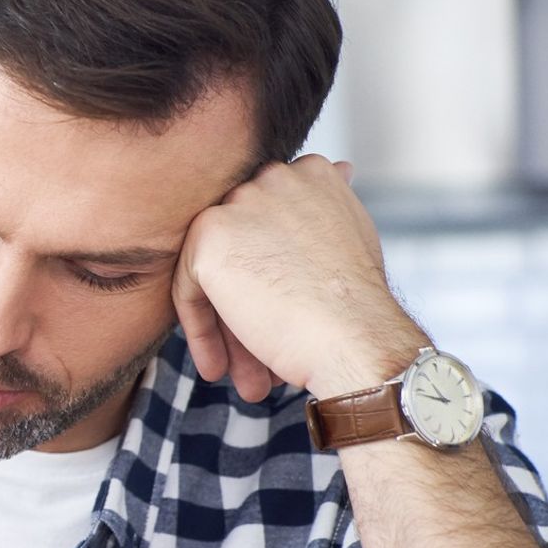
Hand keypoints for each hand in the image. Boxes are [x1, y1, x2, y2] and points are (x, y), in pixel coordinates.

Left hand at [171, 156, 420, 401]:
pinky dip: (201, 330)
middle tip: (262, 354)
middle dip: (249, 304)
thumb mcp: (350, 239)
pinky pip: (188, 289)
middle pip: (238, 249)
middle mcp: (273, 177)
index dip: (270, 274)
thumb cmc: (359, 307)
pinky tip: (219, 368)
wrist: (358, 340)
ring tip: (248, 376)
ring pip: (213, 272)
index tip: (283, 311)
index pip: (265, 225)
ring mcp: (239, 203)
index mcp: (310, 173)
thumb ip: (327, 207)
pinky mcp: (209, 237)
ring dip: (228, 327)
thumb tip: (340, 170)